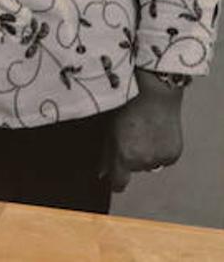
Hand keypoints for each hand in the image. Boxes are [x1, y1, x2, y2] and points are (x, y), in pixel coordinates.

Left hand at [101, 70, 184, 191]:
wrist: (154, 94)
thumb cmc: (125, 107)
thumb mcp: (109, 130)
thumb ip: (106, 154)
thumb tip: (102, 173)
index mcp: (123, 157)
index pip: (119, 183)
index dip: (116, 180)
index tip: (114, 176)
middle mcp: (143, 162)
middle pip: (134, 169)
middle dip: (131, 158)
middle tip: (131, 137)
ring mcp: (160, 159)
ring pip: (149, 164)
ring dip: (146, 155)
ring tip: (145, 133)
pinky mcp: (174, 154)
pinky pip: (164, 159)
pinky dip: (161, 151)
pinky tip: (157, 134)